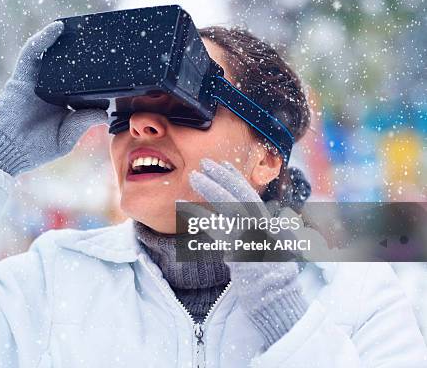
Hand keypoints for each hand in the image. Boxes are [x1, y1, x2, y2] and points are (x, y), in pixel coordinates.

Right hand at [0, 21, 107, 174]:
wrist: (6, 151)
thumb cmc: (35, 149)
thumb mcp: (67, 137)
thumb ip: (83, 122)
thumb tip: (104, 112)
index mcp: (63, 103)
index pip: (81, 83)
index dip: (95, 73)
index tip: (115, 63)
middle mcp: (50, 89)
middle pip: (68, 65)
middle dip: (81, 51)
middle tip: (102, 38)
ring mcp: (36, 81)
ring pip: (51, 55)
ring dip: (64, 39)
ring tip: (83, 25)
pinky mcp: (22, 77)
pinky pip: (32, 53)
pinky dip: (44, 38)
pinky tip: (57, 27)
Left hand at [189, 158, 307, 347]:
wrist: (276, 300)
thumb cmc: (272, 278)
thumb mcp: (271, 248)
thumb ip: (262, 230)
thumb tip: (261, 217)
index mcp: (269, 224)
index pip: (250, 195)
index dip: (235, 178)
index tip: (222, 164)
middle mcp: (264, 227)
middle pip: (240, 195)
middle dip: (221, 177)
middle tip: (203, 163)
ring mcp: (254, 238)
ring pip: (230, 207)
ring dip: (211, 189)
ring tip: (194, 177)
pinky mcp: (242, 252)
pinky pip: (219, 230)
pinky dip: (203, 217)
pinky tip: (188, 208)